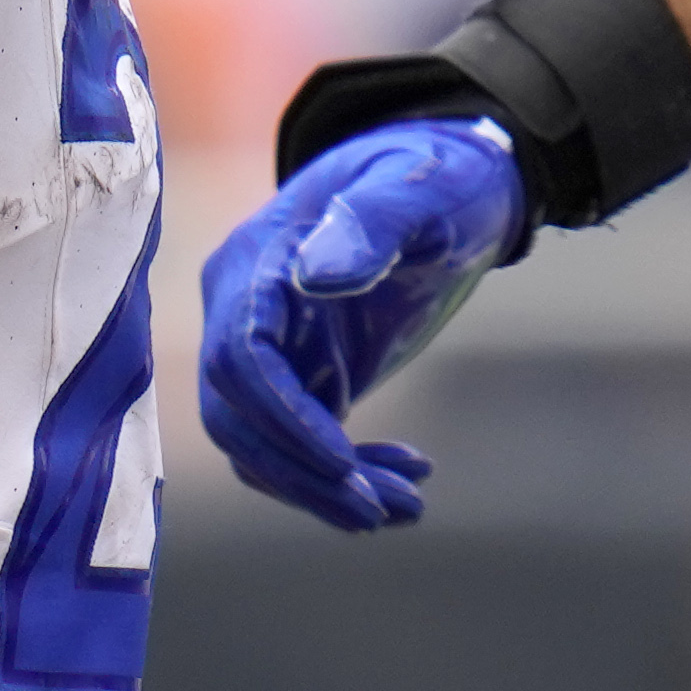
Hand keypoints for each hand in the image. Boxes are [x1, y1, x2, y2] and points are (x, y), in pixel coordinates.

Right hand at [193, 119, 527, 531]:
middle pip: (238, 418)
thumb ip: (372, 222)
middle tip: (377, 513)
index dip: (281, 416)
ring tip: (406, 509)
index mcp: (255, 263)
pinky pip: (302, 446)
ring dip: (326, 489)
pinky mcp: (304, 377)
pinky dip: (349, 473)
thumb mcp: (419, 191)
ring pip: (265, 447)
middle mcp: (243, 311)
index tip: (342, 461)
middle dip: (301, 474)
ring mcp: (271, 349)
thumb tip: (315, 277)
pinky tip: (408, 479)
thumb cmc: (437, 178)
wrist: (451, 184)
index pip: (239, 357)